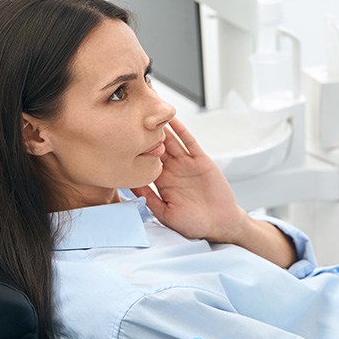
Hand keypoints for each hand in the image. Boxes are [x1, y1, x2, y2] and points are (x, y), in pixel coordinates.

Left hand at [132, 118, 248, 242]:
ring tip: (149, 114)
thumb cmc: (193, 224)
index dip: (134, 153)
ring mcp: (186, 163)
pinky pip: (189, 142)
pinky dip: (181, 131)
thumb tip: (130, 185)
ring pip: (171, 141)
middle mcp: (172, 170)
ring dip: (161, 129)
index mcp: (161, 182)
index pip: (144, 163)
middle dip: (145, 136)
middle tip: (131, 120)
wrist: (219, 224)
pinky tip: (172, 120)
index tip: (119, 141)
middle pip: (156, 148)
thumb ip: (149, 199)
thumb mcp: (166, 214)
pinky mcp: (201, 160)